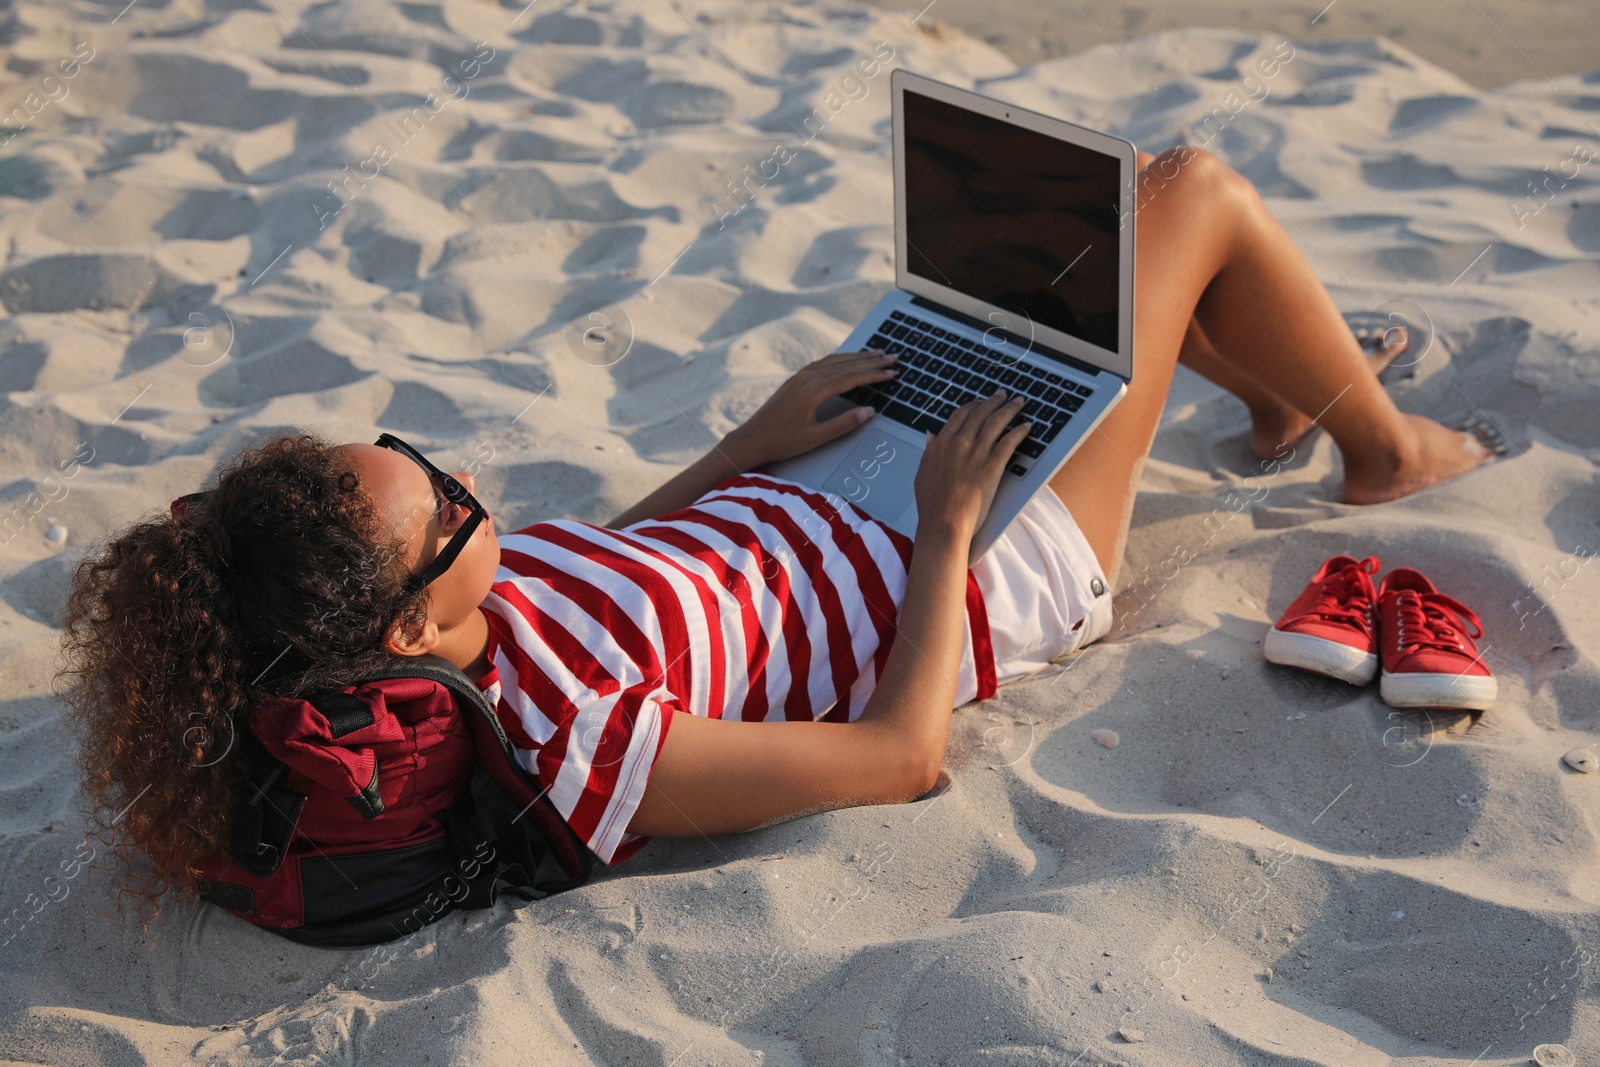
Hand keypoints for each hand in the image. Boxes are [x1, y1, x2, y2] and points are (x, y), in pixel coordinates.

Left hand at [723, 350, 896, 467]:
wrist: (752, 438)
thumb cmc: (782, 441)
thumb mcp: (816, 438)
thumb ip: (844, 424)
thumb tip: (869, 412)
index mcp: (815, 390)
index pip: (853, 377)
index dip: (875, 374)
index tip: (892, 372)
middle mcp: (808, 377)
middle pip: (846, 364)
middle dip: (872, 360)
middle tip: (893, 356)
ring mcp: (800, 376)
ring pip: (835, 360)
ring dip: (857, 356)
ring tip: (876, 353)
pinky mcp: (795, 379)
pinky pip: (823, 363)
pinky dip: (840, 359)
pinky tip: (847, 359)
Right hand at [913, 391, 1028, 540]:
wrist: (944, 522)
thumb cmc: (933, 505)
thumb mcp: (922, 473)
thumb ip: (929, 452)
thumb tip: (930, 436)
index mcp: (941, 444)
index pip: (960, 415)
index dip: (973, 405)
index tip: (981, 402)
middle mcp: (959, 443)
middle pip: (980, 413)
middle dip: (994, 401)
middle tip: (1003, 395)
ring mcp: (976, 452)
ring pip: (996, 421)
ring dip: (1010, 409)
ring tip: (1018, 403)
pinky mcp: (992, 465)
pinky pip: (1010, 440)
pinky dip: (1020, 431)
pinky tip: (1026, 426)